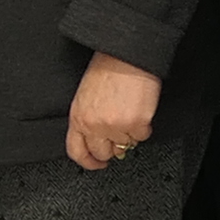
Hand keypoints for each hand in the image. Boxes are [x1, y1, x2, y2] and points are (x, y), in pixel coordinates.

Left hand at [64, 54, 162, 172]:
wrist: (127, 55)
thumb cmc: (107, 69)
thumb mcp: (86, 96)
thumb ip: (88, 121)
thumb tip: (100, 142)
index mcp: (78, 117)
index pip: (77, 151)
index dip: (88, 162)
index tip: (97, 164)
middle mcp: (94, 125)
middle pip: (103, 153)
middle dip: (112, 148)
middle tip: (119, 134)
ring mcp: (115, 126)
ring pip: (125, 145)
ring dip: (129, 133)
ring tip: (129, 110)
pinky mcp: (136, 124)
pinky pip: (142, 136)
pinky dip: (143, 126)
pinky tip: (139, 109)